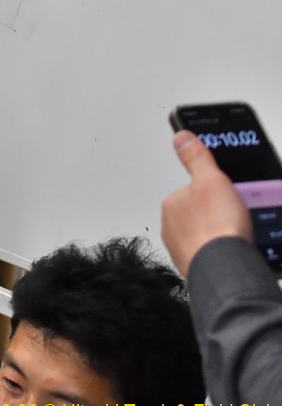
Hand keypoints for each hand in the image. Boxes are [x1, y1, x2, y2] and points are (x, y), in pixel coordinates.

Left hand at [161, 130, 253, 276]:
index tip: (227, 198)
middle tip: (233, 218)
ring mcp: (181, 248)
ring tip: (234, 235)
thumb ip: (197, 158)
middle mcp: (170, 226)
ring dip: (217, 234)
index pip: (193, 191)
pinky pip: (208, 253)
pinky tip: (230, 251)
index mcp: (172, 203)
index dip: (214, 192)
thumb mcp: (212, 180)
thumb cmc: (216, 228)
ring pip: (203, 234)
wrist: (223, 268)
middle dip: (215, 214)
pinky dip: (218, 251)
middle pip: (198, 213)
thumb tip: (182, 137)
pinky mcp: (193, 265)